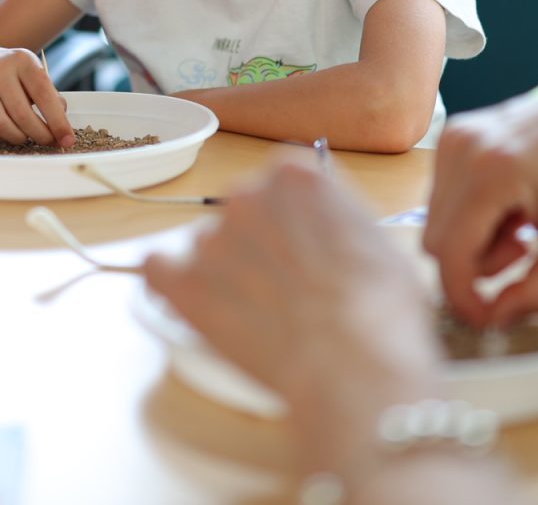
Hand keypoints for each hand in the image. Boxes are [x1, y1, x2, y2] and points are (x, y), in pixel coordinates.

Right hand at [0, 44, 73, 149]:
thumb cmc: (6, 69)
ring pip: (3, 124)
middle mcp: (0, 70)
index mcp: (22, 60)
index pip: (44, 94)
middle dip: (40, 134)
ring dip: (20, 138)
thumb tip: (61, 122)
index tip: (67, 139)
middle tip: (50, 142)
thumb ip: (47, 93)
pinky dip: (5, 136)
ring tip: (30, 139)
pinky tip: (12, 134)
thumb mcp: (29, 70)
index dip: (58, 121)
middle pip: (23, 114)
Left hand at [143, 165, 440, 415]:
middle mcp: (247, 194)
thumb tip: (332, 234)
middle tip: (281, 286)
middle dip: (256, 243)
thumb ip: (341, 221)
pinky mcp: (182, 281)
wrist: (353, 363)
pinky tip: (189, 304)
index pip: (281, 182)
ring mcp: (211, 237)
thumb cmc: (381, 311)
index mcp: (297, 175)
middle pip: (241, 210)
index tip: (302, 246)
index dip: (293, 219)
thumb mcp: (381, 243)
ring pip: (205, 245)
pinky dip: (168, 283)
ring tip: (254, 316)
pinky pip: (156, 269)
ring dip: (221, 273)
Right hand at [423, 94, 537, 327]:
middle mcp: (461, 149)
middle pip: (436, 240)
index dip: (463, 297)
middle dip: (475, 264)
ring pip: (436, 221)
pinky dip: (471, 217)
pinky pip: (443, 198)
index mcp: (492, 172)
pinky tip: (509, 207)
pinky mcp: (452, 137)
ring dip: (473, 241)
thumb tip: (495, 318)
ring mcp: (452, 138)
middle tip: (522, 252)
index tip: (488, 319)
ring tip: (519, 227)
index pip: (450, 253)